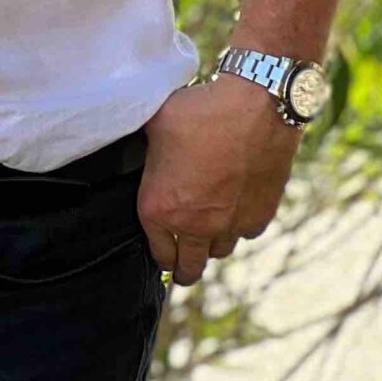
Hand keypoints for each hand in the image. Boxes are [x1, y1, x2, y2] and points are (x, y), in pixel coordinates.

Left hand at [138, 72, 304, 287]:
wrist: (254, 110)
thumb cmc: (197, 112)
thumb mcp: (152, 123)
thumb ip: (139, 143)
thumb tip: (120, 130)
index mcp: (159, 208)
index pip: (157, 252)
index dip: (156, 255)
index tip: (158, 256)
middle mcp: (195, 225)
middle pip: (189, 267)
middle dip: (182, 270)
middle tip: (180, 270)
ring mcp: (230, 225)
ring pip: (218, 251)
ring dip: (209, 247)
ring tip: (203, 241)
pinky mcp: (260, 216)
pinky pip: (245, 234)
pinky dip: (238, 229)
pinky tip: (232, 216)